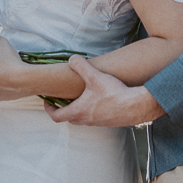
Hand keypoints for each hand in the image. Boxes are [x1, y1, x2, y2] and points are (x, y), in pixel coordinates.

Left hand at [45, 55, 165, 126]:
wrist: (135, 106)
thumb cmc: (113, 94)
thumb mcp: (94, 77)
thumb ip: (81, 66)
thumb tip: (71, 59)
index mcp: (79, 111)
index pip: (57, 116)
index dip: (49, 110)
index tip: (48, 103)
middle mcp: (86, 120)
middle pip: (69, 118)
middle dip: (64, 109)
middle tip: (63, 99)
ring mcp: (98, 122)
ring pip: (83, 119)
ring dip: (79, 110)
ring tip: (81, 97)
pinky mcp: (109, 122)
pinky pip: (95, 118)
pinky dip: (92, 111)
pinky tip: (99, 100)